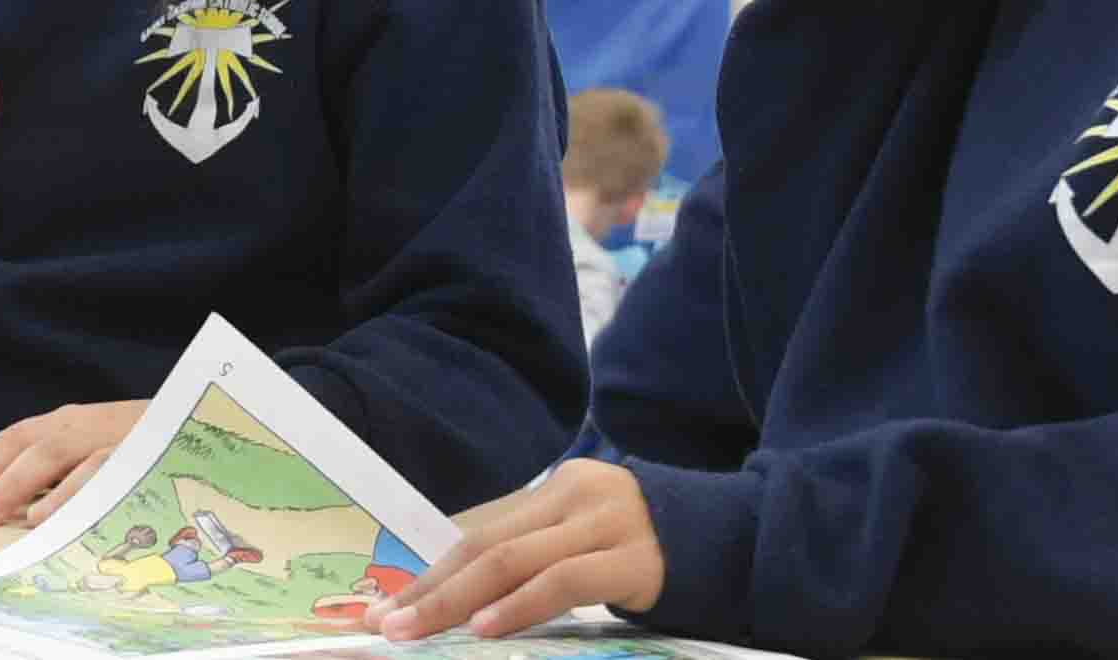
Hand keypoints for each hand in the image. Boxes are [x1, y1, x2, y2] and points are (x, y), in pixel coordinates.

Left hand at [0, 401, 137, 526]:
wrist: (206, 420)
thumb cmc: (144, 445)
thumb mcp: (96, 451)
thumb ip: (61, 474)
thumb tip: (18, 511)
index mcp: (69, 423)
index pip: (15, 439)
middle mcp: (85, 424)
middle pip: (30, 448)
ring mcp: (112, 435)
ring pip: (60, 456)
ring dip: (24, 487)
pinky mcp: (139, 451)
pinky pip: (102, 472)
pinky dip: (73, 494)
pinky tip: (52, 516)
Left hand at [380, 457, 664, 642]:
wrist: (734, 543)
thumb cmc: (643, 551)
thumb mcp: (581, 538)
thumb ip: (530, 551)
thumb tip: (450, 590)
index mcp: (555, 487)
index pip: (476, 532)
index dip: (427, 572)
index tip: (383, 607)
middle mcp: (576, 494)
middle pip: (485, 544)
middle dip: (429, 588)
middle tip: (384, 624)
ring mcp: (607, 524)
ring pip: (515, 560)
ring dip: (457, 600)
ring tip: (417, 631)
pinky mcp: (635, 560)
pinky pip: (565, 581)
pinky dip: (520, 605)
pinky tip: (485, 626)